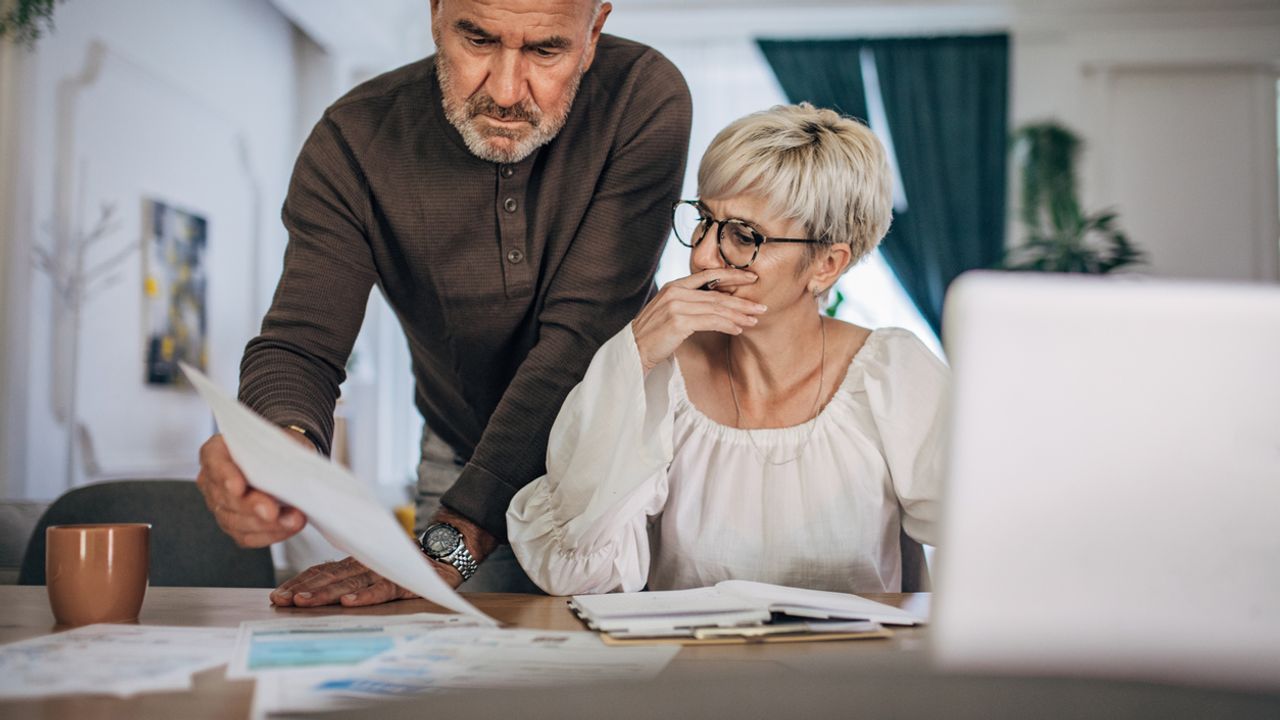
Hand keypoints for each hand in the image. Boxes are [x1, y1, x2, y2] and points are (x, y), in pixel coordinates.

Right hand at [196, 433, 307, 547]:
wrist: (286, 461)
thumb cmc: (279, 448)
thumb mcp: (279, 440)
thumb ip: (276, 452)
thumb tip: (289, 471)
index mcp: (217, 451)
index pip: (215, 462)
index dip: (225, 476)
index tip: (238, 487)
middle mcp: (213, 480)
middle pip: (225, 498)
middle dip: (251, 507)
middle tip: (272, 511)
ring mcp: (220, 505)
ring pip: (235, 521)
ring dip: (266, 525)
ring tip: (292, 520)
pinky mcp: (234, 525)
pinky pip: (247, 536)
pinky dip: (270, 534)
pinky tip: (288, 528)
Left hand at [268, 505, 495, 606]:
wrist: (447, 552)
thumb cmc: (409, 565)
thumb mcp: (376, 569)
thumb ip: (351, 576)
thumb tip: (316, 590)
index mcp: (356, 562)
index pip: (322, 570)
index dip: (300, 582)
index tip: (277, 595)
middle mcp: (366, 564)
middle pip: (329, 576)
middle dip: (303, 589)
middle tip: (280, 600)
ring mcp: (384, 571)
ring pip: (349, 582)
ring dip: (325, 593)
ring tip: (304, 602)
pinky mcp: (404, 581)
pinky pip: (382, 589)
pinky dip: (365, 596)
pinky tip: (348, 602)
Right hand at [630, 269, 765, 372]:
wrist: (634, 349)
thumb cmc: (655, 333)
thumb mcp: (671, 310)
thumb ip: (690, 302)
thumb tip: (718, 303)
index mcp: (675, 285)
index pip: (709, 275)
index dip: (733, 276)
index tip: (752, 279)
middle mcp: (676, 292)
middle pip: (717, 295)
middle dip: (742, 301)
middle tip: (761, 307)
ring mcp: (676, 306)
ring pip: (716, 308)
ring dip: (738, 315)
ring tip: (754, 320)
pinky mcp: (678, 322)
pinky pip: (710, 322)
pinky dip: (726, 325)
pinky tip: (738, 329)